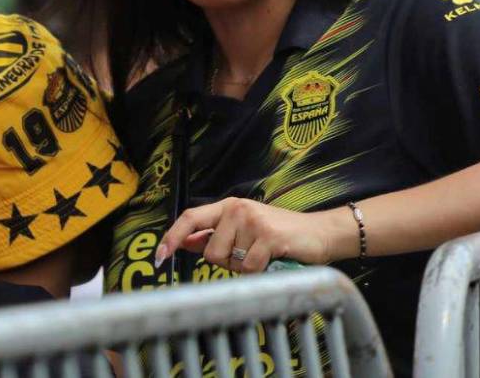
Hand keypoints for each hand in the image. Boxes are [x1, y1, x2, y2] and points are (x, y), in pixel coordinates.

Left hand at [155, 198, 356, 273]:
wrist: (319, 233)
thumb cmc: (280, 236)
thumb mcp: (245, 230)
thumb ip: (215, 235)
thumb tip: (184, 241)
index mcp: (229, 206)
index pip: (191, 217)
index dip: (172, 237)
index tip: (159, 256)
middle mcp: (238, 209)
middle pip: (210, 252)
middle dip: (226, 263)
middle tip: (250, 256)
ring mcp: (253, 220)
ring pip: (230, 262)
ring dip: (245, 268)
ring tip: (263, 256)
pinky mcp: (269, 236)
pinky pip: (249, 268)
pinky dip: (260, 273)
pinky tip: (273, 260)